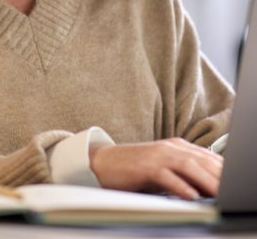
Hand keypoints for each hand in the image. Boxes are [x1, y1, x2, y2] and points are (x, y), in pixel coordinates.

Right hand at [89, 138, 222, 199]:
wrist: (105, 162)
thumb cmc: (137, 169)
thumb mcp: (166, 169)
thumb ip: (188, 174)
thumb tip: (213, 188)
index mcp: (178, 147)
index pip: (210, 159)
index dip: (227, 173)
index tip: (238, 186)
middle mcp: (170, 147)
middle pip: (203, 161)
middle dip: (222, 177)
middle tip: (235, 192)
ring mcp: (157, 155)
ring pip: (189, 166)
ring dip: (207, 181)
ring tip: (221, 195)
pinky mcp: (145, 166)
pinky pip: (167, 176)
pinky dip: (180, 186)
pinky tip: (191, 196)